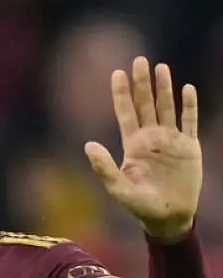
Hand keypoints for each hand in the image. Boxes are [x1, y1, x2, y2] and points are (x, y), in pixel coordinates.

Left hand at [85, 56, 201, 239]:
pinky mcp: (189, 147)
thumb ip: (103, 167)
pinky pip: (189, 122)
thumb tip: (88, 145)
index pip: (125, 113)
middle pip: (145, 104)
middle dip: (142, 83)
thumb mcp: (118, 188)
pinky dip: (189, 106)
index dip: (121, 93)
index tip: (117, 73)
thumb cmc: (140, 205)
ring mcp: (171, 140)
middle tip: (139, 60)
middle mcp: (150, 138)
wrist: (167, 217)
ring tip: (161, 67)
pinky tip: (187, 89)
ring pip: (167, 108)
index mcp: (132, 145)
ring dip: (164, 88)